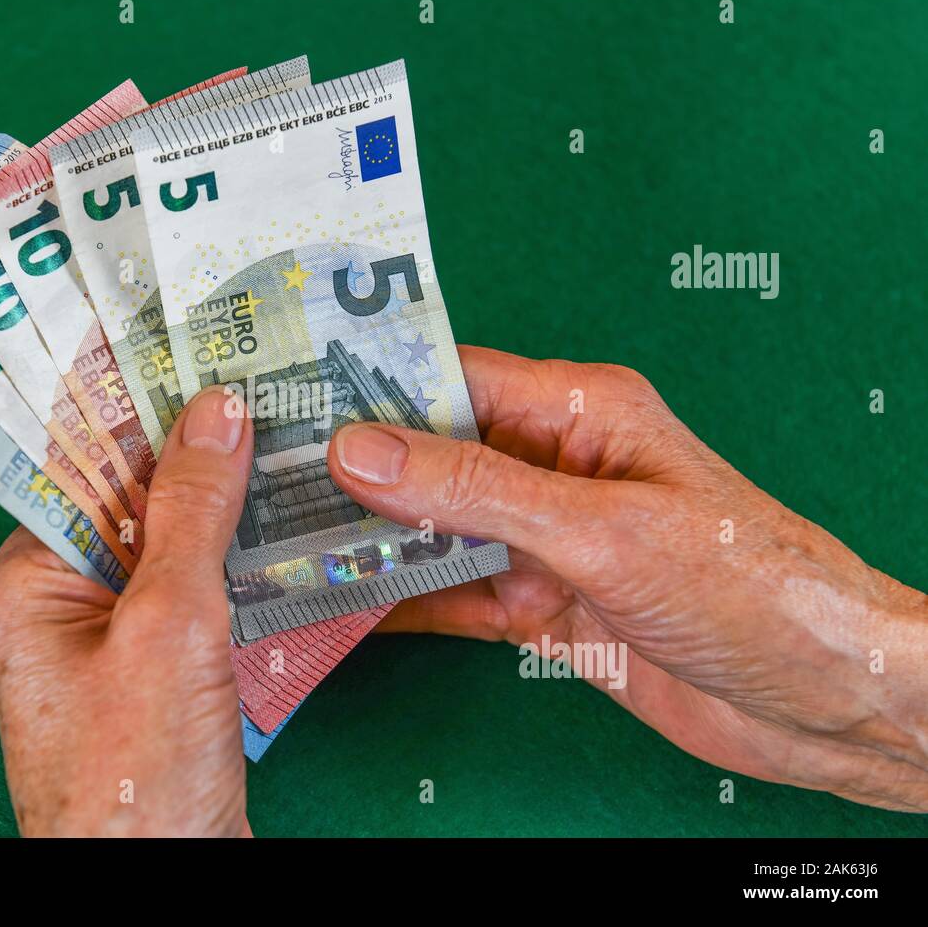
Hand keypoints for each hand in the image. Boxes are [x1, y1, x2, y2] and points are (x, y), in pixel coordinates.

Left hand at [0, 387, 253, 835]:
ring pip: (172, 546)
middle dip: (199, 450)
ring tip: (293, 444)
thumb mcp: (169, 625)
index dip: (141, 403)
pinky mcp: (156, 673)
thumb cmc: (136, 782)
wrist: (164, 884)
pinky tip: (290, 531)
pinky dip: (240, 563)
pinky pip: (196, 594)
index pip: (83, 462)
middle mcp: (57, 606)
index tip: (192, 344)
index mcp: (25, 583)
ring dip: (229, 507)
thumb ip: (191, 512)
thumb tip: (215, 414)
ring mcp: (109, 642)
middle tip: (264, 383)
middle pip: (131, 498)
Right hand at [329, 346, 927, 811]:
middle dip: (353, 467)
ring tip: (279, 541)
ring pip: (432, 528)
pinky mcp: (540, 604)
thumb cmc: (749, 583)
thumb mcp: (600, 527)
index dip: (370, 383)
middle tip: (261, 477)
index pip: (452, 377)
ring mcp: (543, 539)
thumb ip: (475, 490)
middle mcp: (553, 467)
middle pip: (430, 454)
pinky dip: (400, 603)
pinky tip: (343, 606)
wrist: (815, 699)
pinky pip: (451, 596)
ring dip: (367, 538)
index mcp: (579, 411)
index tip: (291, 396)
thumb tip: (363, 451)